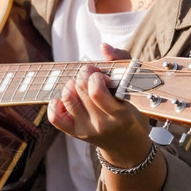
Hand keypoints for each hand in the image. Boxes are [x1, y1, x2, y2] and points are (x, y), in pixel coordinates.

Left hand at [47, 43, 150, 164]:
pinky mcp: (74, 133)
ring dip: (71, 85)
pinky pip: (55, 117)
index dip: (96, 77)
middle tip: (91, 74)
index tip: (103, 75)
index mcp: (120, 114)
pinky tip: (67, 99)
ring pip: (67, 98)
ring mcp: (86, 130)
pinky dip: (56, 103)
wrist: (127, 145)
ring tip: (81, 85)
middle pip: (80, 89)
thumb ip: (122, 61)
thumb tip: (103, 46)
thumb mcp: (134, 87)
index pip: (96, 91)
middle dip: (84, 74)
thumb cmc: (131, 109)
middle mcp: (101, 124)